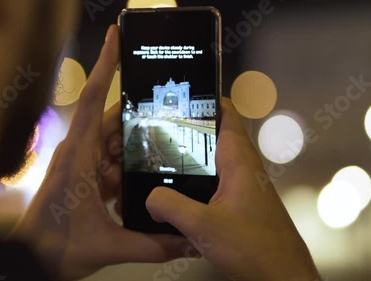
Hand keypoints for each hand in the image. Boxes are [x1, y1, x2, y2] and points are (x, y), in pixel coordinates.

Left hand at [12, 25, 188, 280]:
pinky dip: (123, 167)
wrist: (30, 259)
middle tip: (170, 116)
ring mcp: (78, 162)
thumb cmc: (55, 246)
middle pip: (112, 120)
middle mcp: (76, 152)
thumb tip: (186, 242)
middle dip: (139, 118)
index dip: (105, 64)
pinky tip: (139, 179)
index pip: (94, 99)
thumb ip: (151, 245)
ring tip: (162, 151)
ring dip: (132, 148)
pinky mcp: (80, 175)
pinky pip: (107, 160)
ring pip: (111, 141)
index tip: (116, 36)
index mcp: (78, 156)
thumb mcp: (108, 246)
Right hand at [146, 98, 321, 280]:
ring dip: (188, 154)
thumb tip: (149, 198)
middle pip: (213, 133)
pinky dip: (193, 177)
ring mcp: (241, 183)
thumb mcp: (203, 226)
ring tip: (157, 153)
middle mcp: (242, 166)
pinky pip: (212, 179)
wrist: (281, 276)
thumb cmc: (255, 248)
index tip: (177, 94)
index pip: (226, 112)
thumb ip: (170, 207)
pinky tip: (174, 190)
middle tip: (155, 125)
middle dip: (186, 126)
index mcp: (238, 159)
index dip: (204, 98)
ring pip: (211, 157)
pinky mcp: (238, 201)